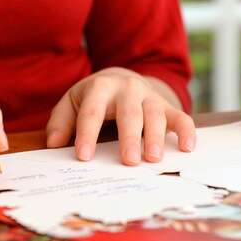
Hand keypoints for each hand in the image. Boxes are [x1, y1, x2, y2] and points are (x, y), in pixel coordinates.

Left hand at [45, 67, 194, 164]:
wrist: (122, 78)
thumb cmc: (94, 98)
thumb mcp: (72, 103)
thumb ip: (61, 122)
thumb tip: (53, 144)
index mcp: (100, 87)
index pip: (92, 112)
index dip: (87, 134)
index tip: (83, 157)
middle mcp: (127, 89)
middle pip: (129, 113)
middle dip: (129, 137)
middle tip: (128, 161)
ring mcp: (149, 97)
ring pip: (155, 115)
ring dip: (156, 136)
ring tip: (154, 158)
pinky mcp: (167, 106)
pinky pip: (181, 117)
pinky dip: (187, 131)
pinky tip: (187, 148)